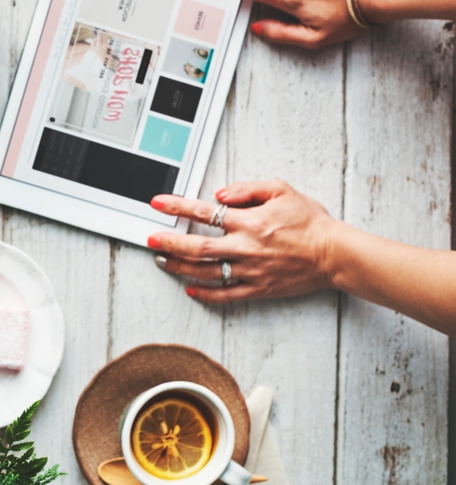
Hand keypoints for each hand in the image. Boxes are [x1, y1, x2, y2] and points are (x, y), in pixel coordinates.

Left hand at [147, 180, 339, 302]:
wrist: (335, 254)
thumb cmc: (310, 222)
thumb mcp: (281, 190)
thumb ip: (247, 189)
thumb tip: (219, 194)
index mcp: (249, 223)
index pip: (203, 213)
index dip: (177, 207)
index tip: (158, 204)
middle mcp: (246, 248)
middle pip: (197, 248)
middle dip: (169, 244)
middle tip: (150, 240)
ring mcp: (251, 271)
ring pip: (206, 272)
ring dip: (180, 268)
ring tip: (162, 261)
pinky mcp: (259, 289)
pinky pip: (226, 295)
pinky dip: (206, 293)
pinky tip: (190, 289)